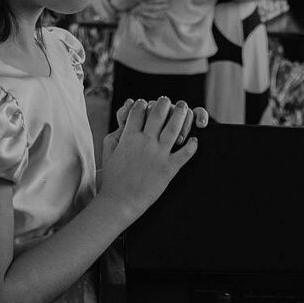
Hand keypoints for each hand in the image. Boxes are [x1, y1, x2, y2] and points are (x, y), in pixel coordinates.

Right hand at [97, 96, 205, 217]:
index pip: (138, 110)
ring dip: (181, 115)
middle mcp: (145, 142)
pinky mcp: (169, 168)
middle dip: (164, 104)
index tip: (146, 104)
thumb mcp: (108, 151)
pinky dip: (192, 145)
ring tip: (184, 108)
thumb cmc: (113, 177)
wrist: (120, 201)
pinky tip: (194, 140)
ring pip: (174, 127)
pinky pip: (185, 153)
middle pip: (158, 113)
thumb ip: (116, 133)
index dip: (143, 104)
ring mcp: (158, 154)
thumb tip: (124, 122)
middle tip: (168, 101)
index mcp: (128, 137)